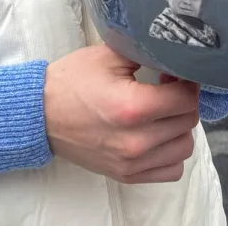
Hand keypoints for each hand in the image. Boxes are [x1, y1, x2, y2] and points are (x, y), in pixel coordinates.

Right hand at [44, 45, 199, 183]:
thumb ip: (147, 53)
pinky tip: (158, 135)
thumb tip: (176, 56)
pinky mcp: (127, 174)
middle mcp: (135, 141)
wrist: (40, 114)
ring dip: (180, 126)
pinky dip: (171, 152)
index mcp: (132, 108)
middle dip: (184, 100)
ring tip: (163, 111)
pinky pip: (171, 170)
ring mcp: (131, 162)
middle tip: (168, 87)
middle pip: (187, 121)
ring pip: (184, 147)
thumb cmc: (72, 81)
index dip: (187, 81)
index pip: (186, 99)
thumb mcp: (110, 55)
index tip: (176, 73)